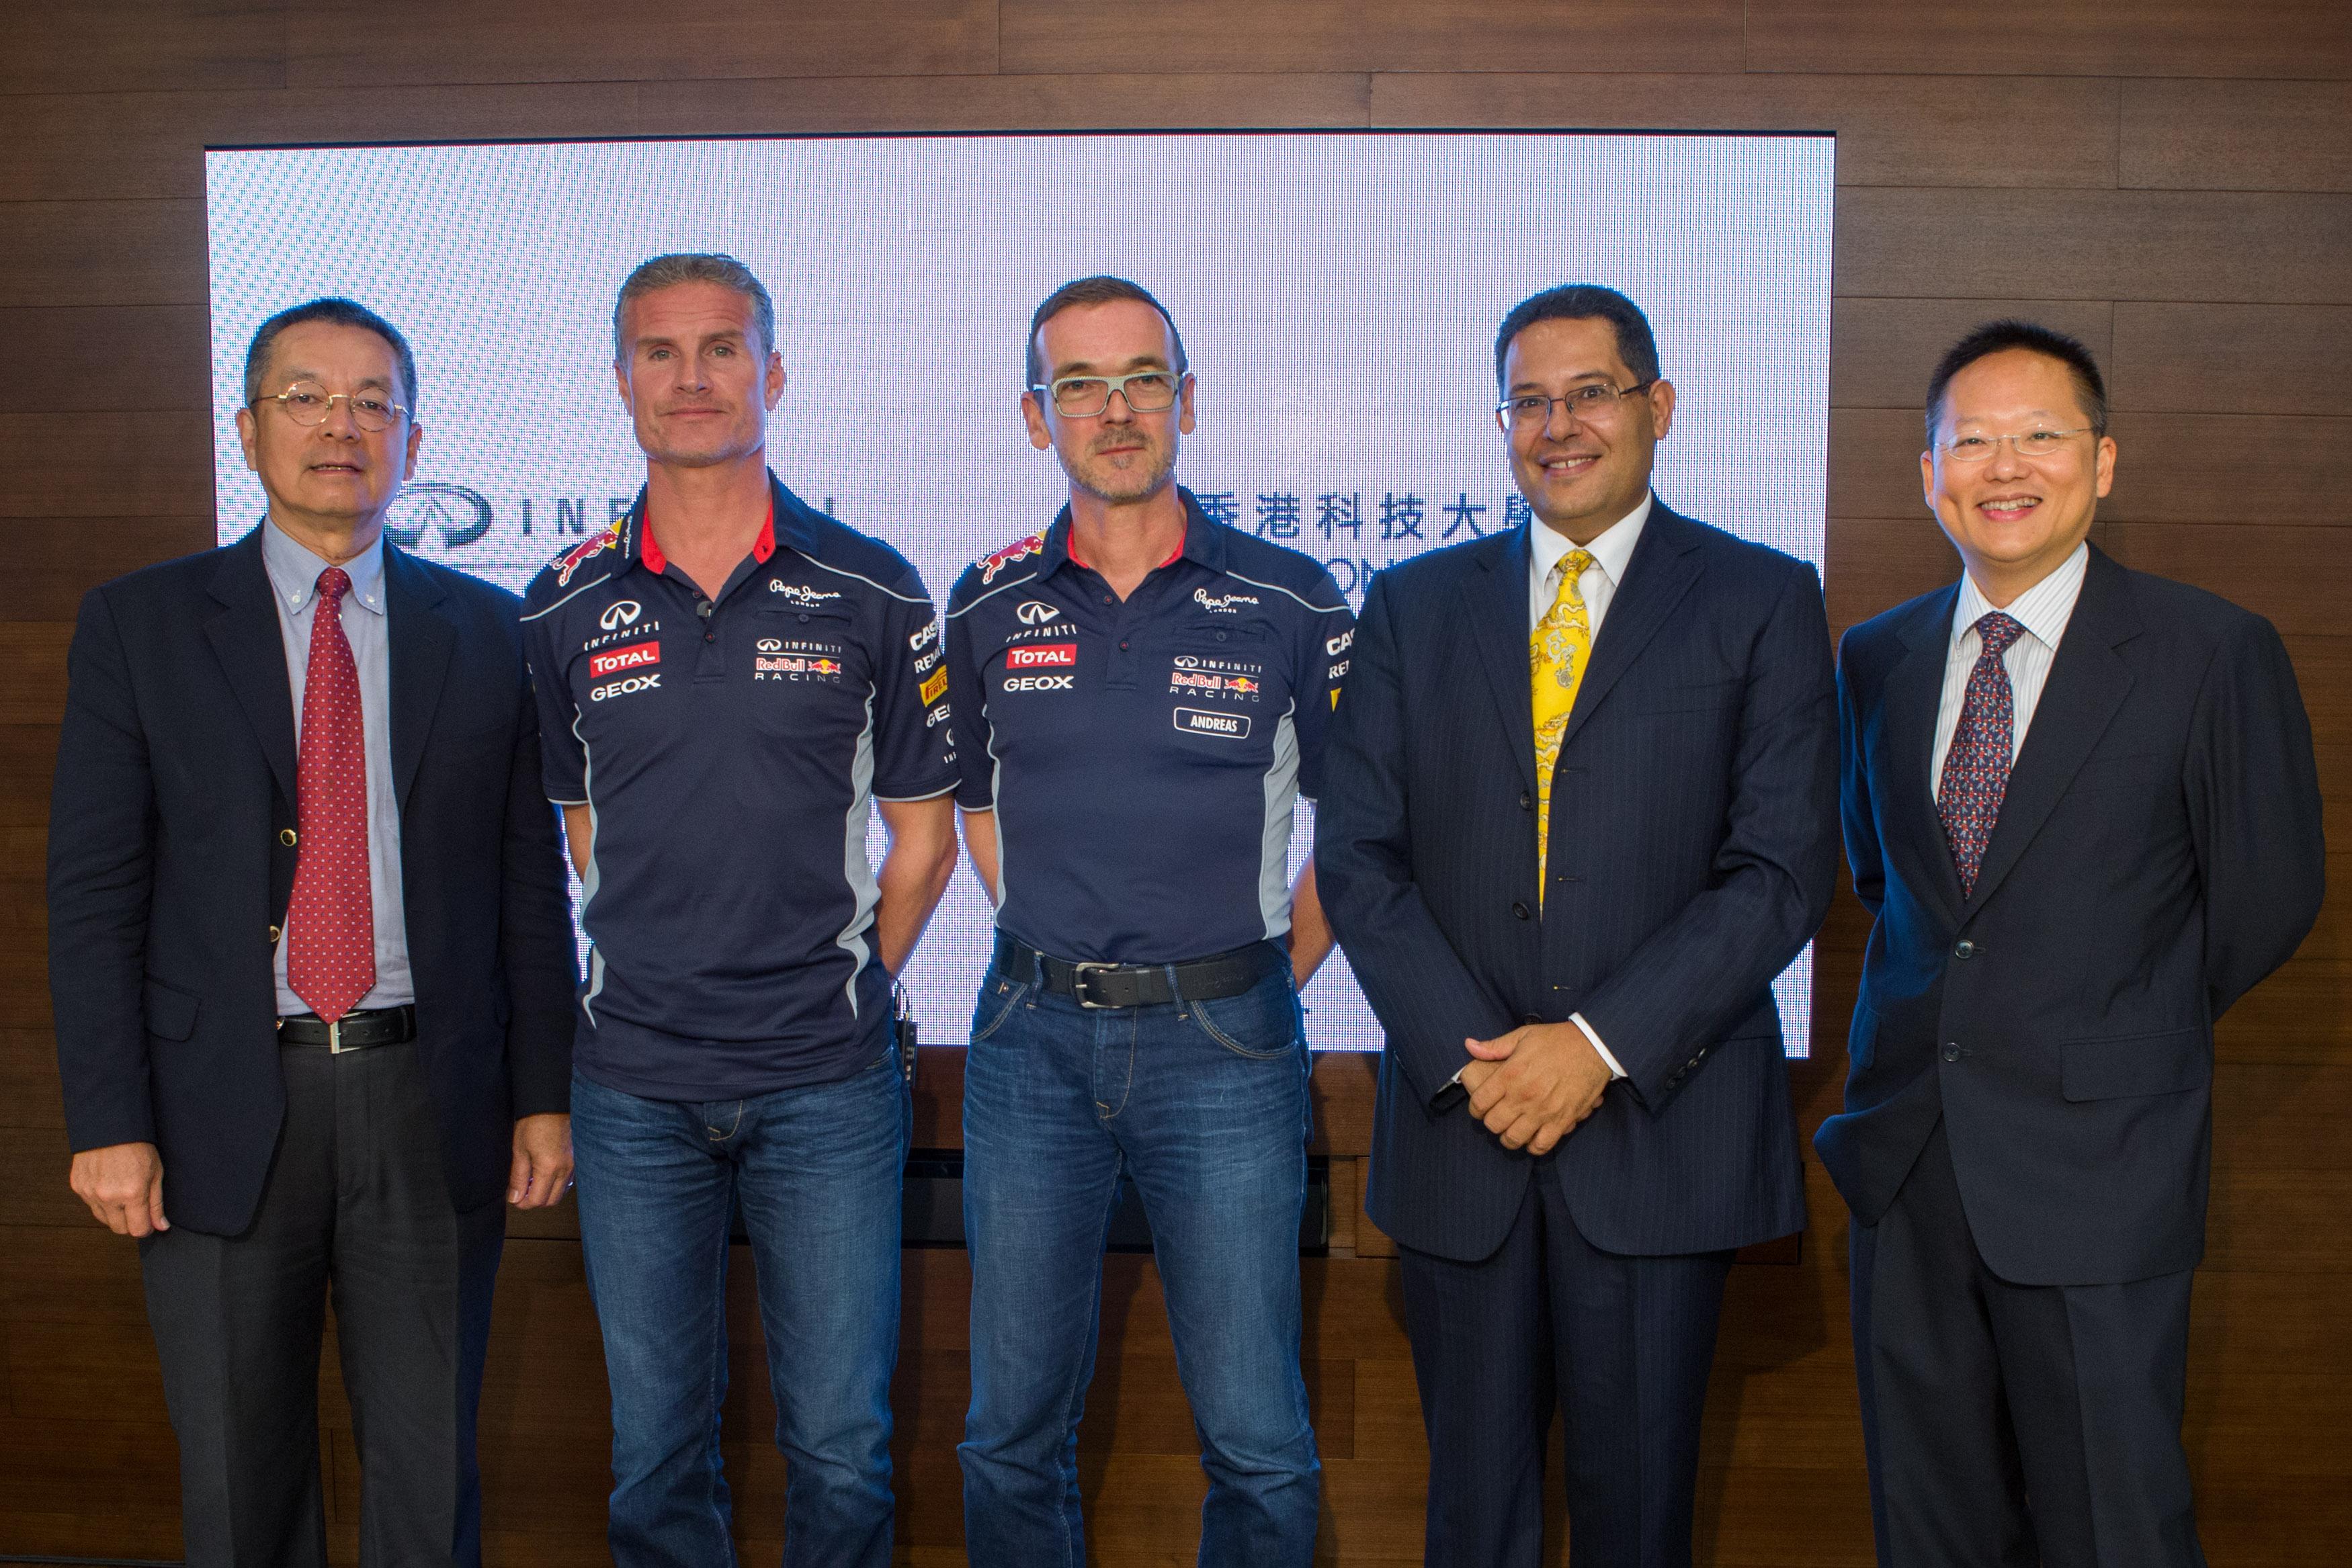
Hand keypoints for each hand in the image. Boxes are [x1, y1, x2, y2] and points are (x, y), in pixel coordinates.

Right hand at [69, 1141, 166, 1236]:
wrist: (110, 1126)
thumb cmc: (138, 1147)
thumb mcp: (156, 1173)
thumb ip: (156, 1203)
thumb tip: (161, 1226)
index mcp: (132, 1194)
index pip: (137, 1230)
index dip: (145, 1228)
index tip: (149, 1222)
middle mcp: (108, 1197)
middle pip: (119, 1229)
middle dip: (130, 1223)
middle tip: (137, 1208)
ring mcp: (90, 1193)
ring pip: (104, 1219)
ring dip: (115, 1214)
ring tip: (124, 1194)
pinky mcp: (78, 1187)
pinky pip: (91, 1205)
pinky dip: (101, 1202)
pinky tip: (109, 1185)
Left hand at [508, 1113, 573, 1208]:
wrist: (551, 1103)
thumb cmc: (534, 1122)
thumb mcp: (519, 1150)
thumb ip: (517, 1177)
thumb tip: (514, 1198)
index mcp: (549, 1168)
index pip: (537, 1200)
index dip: (523, 1203)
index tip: (514, 1198)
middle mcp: (565, 1169)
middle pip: (551, 1201)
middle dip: (535, 1200)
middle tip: (521, 1192)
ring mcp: (573, 1165)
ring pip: (560, 1192)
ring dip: (546, 1193)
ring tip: (532, 1181)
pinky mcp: (576, 1159)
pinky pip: (567, 1181)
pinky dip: (555, 1184)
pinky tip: (544, 1174)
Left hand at [1461, 1023, 1611, 1155]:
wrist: (1594, 1047)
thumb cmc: (1557, 1040)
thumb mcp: (1523, 1036)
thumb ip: (1494, 1046)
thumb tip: (1469, 1046)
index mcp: (1510, 1074)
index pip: (1479, 1103)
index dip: (1475, 1108)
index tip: (1480, 1107)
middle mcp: (1523, 1096)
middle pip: (1493, 1124)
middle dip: (1491, 1123)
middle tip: (1497, 1117)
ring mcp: (1543, 1111)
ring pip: (1514, 1139)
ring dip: (1509, 1137)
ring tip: (1512, 1129)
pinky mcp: (1562, 1120)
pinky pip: (1541, 1145)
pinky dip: (1533, 1146)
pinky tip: (1532, 1137)